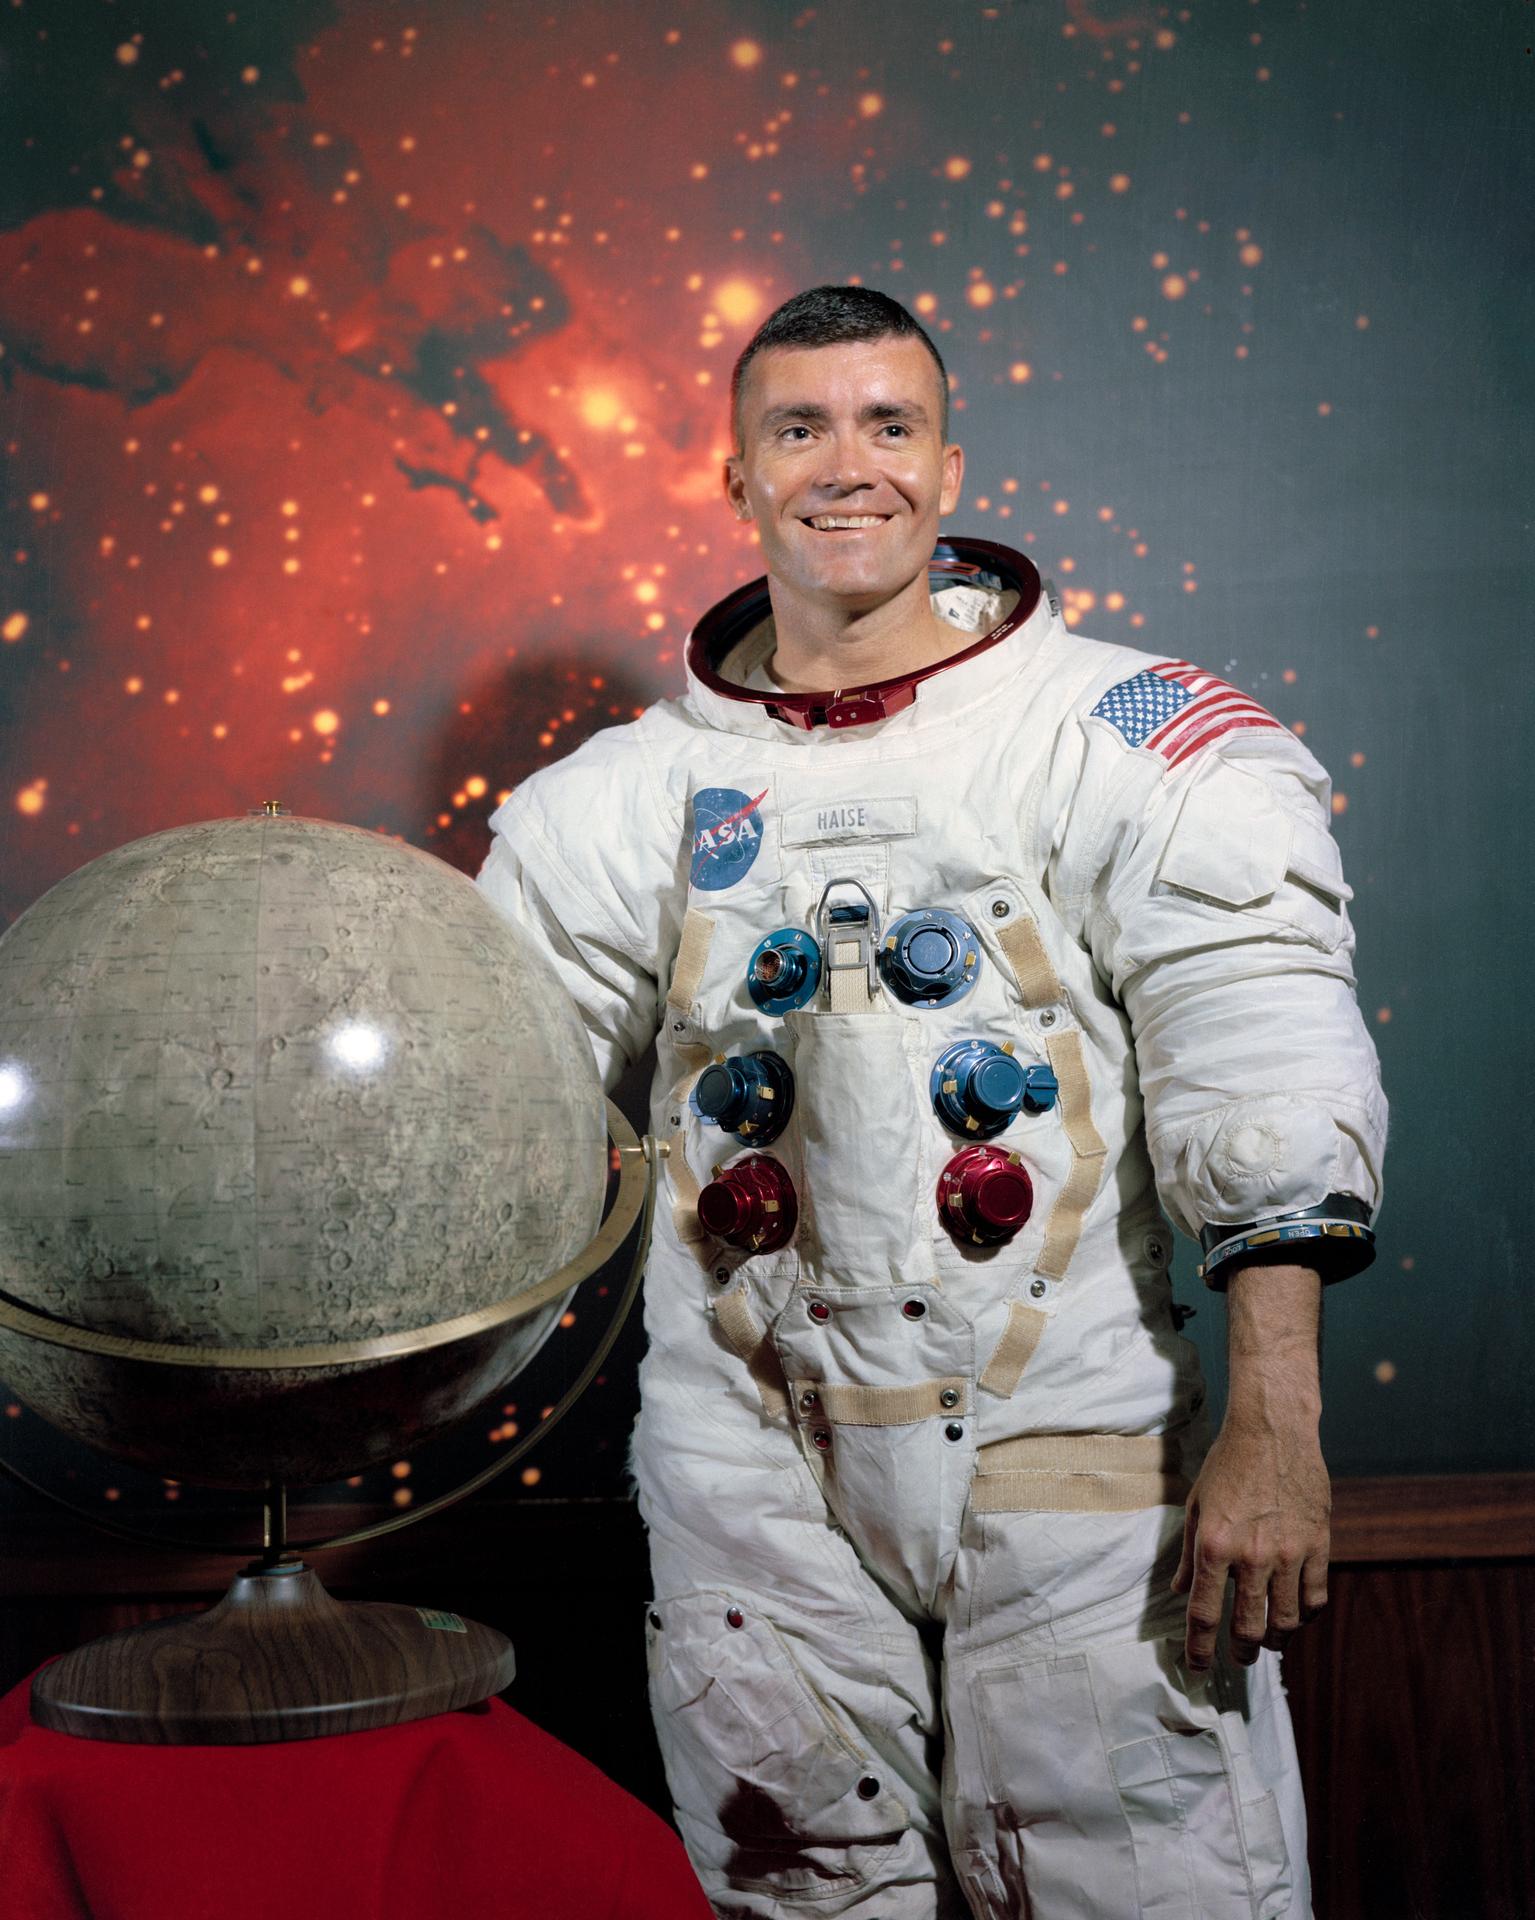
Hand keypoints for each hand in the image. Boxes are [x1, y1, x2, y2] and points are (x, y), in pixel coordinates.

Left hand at [1171, 1260, 1329, 1671]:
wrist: (1273, 1429)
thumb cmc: (1228, 1463)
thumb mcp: (1196, 1504)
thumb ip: (1188, 1552)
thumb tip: (1179, 1591)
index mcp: (1214, 1545)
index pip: (1204, 1613)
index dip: (1198, 1648)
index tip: (1197, 1667)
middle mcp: (1252, 1555)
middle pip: (1249, 1627)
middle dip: (1241, 1652)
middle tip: (1239, 1658)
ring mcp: (1289, 1553)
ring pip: (1286, 1619)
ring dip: (1276, 1639)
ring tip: (1269, 1642)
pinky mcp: (1318, 1544)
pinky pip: (1316, 1596)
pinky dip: (1306, 1614)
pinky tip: (1297, 1615)